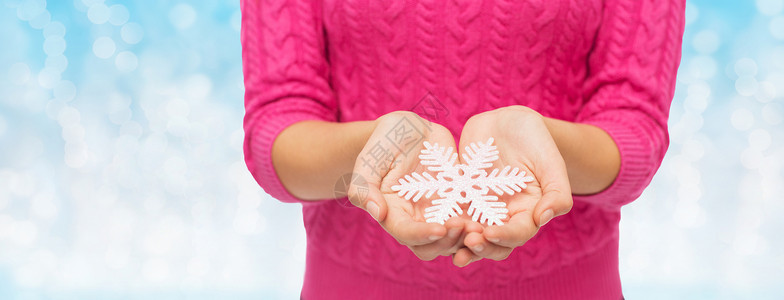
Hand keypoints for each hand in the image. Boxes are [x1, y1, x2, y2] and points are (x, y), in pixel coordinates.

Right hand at [347, 111, 468, 260]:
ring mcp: (438, 213)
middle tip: (463, 226)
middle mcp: (415, 219)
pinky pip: (471, 218)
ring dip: (466, 237)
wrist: (407, 129)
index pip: (405, 234)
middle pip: (431, 246)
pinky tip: (492, 215)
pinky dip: (481, 222)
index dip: (422, 235)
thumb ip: (364, 188)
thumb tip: (377, 213)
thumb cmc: (382, 144)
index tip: (439, 228)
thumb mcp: (368, 161)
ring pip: (453, 239)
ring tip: (480, 225)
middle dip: (448, 242)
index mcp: (392, 213)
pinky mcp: (457, 202)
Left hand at [452, 106, 572, 265]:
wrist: (509, 122)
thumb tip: (544, 218)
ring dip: (458, 240)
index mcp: (529, 212)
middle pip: (493, 243)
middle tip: (467, 242)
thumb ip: (557, 192)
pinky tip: (430, 222)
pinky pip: (450, 212)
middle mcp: (504, 216)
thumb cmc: (536, 140)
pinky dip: (441, 221)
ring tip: (446, 238)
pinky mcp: (461, 197)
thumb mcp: (551, 162)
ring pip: (469, 233)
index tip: (490, 233)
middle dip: (480, 246)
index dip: (505, 237)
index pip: (518, 233)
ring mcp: (480, 208)